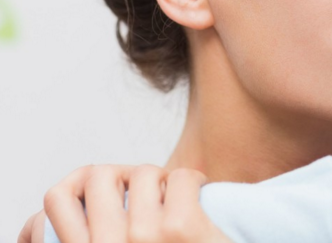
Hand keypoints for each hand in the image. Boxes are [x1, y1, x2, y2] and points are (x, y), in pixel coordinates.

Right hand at [18, 164, 232, 242]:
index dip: (77, 185)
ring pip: (142, 171)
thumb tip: (56, 218)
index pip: (57, 198)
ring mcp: (144, 237)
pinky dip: (191, 180)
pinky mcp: (181, 227)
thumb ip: (91, 236)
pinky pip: (179, 178)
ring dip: (159, 178)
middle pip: (100, 174)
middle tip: (144, 189)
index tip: (106, 193)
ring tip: (170, 194)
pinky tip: (198, 192)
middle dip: (123, 175)